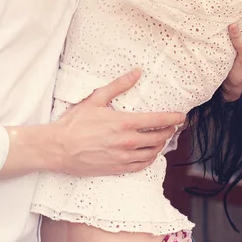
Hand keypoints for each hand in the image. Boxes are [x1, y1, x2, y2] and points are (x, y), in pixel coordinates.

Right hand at [50, 69, 184, 175]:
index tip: (181, 116)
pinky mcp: (117, 169)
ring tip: (163, 138)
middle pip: (158, 137)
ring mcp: (123, 158)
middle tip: (173, 126)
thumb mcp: (96, 98)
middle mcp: (128, 142)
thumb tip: (136, 72)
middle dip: (169, 131)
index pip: (157, 120)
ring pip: (152, 153)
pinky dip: (150, 159)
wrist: (59, 148)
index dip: (173, 118)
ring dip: (161, 145)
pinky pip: (141, 166)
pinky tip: (150, 154)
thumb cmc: (75, 123)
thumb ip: (119, 85)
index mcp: (124, 123)